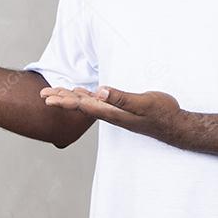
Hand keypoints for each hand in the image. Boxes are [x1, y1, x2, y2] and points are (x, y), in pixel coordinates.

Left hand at [40, 85, 182, 138]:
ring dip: (70, 97)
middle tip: (42, 94)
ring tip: (54, 92)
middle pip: (80, 105)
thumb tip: (99, 91)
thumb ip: (121, 98)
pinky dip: (85, 96)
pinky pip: (98, 102)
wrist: (175, 126)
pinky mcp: (122, 109)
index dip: (64, 100)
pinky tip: (82, 92)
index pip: (82, 105)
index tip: (47, 98)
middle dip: (61, 99)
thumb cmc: (162, 113)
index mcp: (112, 112)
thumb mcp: (143, 103)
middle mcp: (110, 113)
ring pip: (87, 103)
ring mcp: (116, 112)